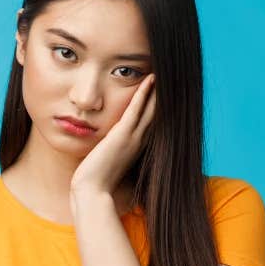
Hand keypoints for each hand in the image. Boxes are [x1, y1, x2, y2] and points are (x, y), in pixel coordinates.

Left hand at [69, 73, 156, 198]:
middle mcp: (139, 142)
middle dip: (163, 96)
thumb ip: (112, 152)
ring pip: (150, 109)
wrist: (92, 192)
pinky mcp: (122, 135)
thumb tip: (108, 148)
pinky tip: (149, 80)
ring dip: (157, 90)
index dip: (159, 107)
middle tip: (172, 79)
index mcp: (137, 148)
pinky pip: (136, 110)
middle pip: (157, 114)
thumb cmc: (96, 182)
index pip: (151, 123)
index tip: (164, 93)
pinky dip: (143, 94)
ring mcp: (132, 138)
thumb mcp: (107, 162)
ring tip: (163, 73)